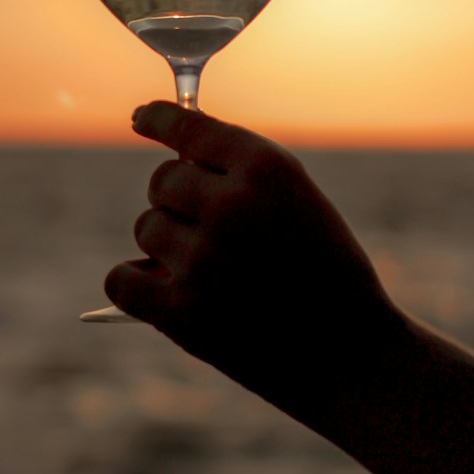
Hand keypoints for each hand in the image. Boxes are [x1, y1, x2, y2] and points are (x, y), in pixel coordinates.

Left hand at [105, 103, 392, 411]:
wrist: (352, 355)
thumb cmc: (326, 273)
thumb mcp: (298, 200)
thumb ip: (240, 174)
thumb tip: (171, 156)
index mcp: (266, 167)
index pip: (189, 127)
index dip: (160, 120)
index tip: (143, 117)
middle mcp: (231, 204)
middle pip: (162, 180)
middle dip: (179, 201)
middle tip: (213, 231)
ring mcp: (203, 258)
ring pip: (146, 227)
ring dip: (166, 245)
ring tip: (211, 271)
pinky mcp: (180, 309)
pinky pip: (120, 278)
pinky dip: (136, 285)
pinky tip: (163, 292)